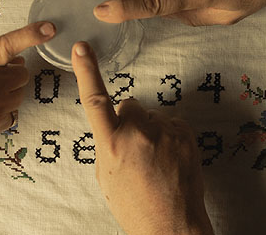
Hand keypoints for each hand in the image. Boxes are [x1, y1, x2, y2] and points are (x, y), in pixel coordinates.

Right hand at [72, 42, 212, 234]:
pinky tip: (170, 160)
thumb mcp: (107, 175)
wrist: (171, 225)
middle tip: (137, 151)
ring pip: (153, 117)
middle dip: (131, 121)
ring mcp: (164, 131)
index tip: (81, 47)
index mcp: (111, 144)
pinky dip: (170, 137)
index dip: (86, 70)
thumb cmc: (135, 206)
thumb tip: (116, 127)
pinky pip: (172, 123)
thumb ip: (109, 143)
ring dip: (153, 131)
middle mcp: (137, 132)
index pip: (95, 99)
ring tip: (156, 162)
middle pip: (130, 105)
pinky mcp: (184, 132)